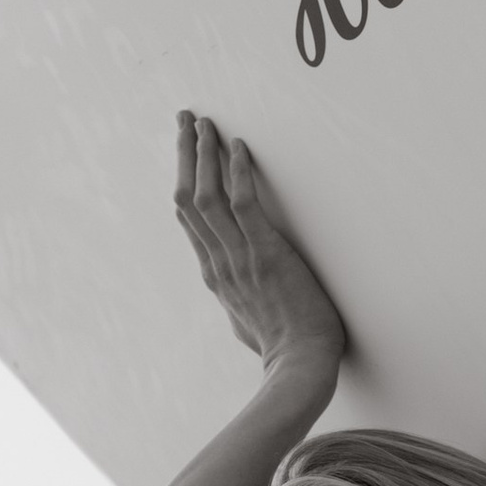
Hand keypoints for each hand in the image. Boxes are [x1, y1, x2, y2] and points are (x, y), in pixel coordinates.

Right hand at [176, 112, 346, 393]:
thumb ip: (239, 296)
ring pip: (208, 197)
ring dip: (204, 155)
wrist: (300, 366)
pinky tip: (239, 147)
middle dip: (186, 154)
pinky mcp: (266, 255)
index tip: (186, 154)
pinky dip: (238, 174)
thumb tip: (237, 288)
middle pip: (189, 198)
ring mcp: (239, 258)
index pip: (190, 219)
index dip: (185, 181)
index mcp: (215, 275)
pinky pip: (244, 206)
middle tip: (185, 119)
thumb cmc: (283, 347)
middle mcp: (219, 262)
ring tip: (204, 122)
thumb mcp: (247, 320)